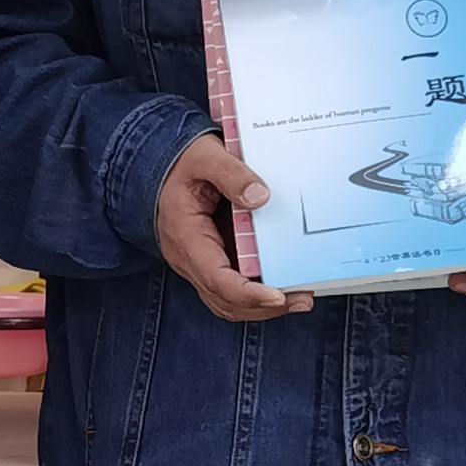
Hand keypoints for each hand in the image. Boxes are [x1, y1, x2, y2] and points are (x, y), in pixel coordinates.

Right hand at [152, 133, 309, 322]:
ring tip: (299, 299)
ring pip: (228, 302)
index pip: (215, 277)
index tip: (277, 296)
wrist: (162, 167)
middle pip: (225, 299)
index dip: (247, 293)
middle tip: (302, 299)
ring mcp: (199, 264)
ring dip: (263, 308)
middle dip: (264, 307)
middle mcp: (189, 259)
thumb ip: (232, 174)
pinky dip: (256, 297)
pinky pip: (231, 291)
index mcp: (186, 235)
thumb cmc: (182, 163)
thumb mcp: (205, 157)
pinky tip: (283, 290)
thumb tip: (261, 197)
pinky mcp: (211, 262)